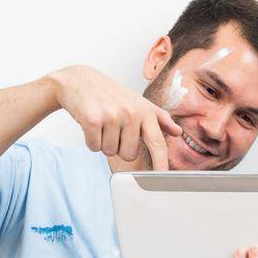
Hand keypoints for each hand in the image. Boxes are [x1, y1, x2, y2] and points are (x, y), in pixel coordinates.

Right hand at [49, 64, 180, 169]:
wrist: (80, 80)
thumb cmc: (111, 94)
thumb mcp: (139, 102)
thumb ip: (159, 118)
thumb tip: (178, 132)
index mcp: (145, 111)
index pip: (157, 143)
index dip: (161, 163)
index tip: (163, 177)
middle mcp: (131, 113)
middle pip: (128, 154)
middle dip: (118, 146)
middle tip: (113, 128)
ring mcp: (112, 116)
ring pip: (109, 152)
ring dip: (103, 142)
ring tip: (102, 123)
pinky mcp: (92, 119)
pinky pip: (94, 147)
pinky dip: (90, 140)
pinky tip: (91, 125)